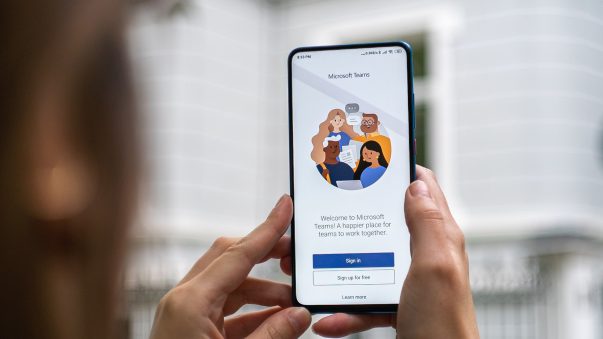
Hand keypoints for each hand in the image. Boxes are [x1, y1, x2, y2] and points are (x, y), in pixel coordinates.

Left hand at [150, 195, 310, 338]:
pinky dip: (251, 313)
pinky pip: (224, 311)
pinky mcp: (188, 330)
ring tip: (294, 304)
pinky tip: (276, 321)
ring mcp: (183, 315)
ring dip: (262, 292)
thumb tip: (300, 314)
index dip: (267, 229)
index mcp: (189, 302)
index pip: (237, 254)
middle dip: (266, 258)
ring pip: (229, 287)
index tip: (285, 207)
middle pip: (230, 262)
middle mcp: (182, 301)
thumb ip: (273, 336)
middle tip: (296, 256)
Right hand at [312, 166, 478, 337]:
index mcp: (438, 238)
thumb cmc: (444, 325)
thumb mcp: (434, 267)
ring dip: (340, 265)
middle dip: (356, 218)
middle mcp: (424, 255)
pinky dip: (346, 309)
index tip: (370, 158)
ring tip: (310, 265)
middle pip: (386, 223)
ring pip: (369, 261)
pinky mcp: (397, 306)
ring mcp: (409, 281)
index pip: (424, 188)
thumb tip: (416, 184)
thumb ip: (426, 224)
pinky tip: (328, 318)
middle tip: (326, 211)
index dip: (400, 170)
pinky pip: (364, 300)